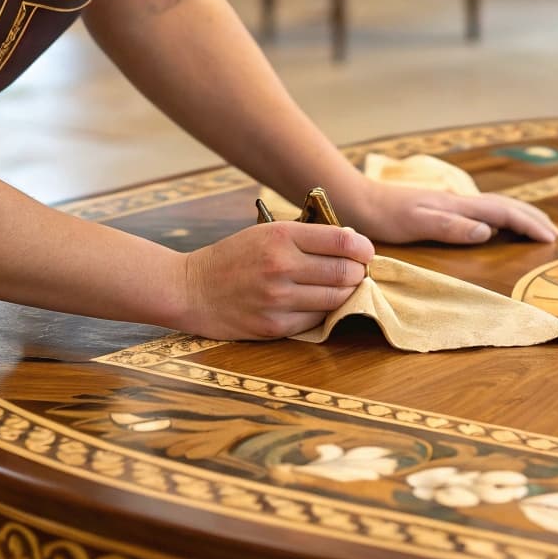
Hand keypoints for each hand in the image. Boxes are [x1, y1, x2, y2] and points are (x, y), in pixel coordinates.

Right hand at [177, 222, 373, 339]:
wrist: (191, 290)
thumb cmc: (232, 257)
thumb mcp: (265, 232)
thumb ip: (305, 237)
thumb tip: (351, 244)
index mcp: (280, 236)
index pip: (341, 240)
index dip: (363, 247)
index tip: (366, 252)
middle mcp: (281, 266)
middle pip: (345, 272)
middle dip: (358, 273)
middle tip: (357, 273)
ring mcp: (278, 299)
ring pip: (336, 299)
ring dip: (346, 294)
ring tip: (342, 288)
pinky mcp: (274, 326)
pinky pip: (317, 321)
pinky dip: (324, 313)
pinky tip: (318, 305)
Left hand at [343, 182, 557, 244]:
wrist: (358, 200)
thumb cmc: (384, 217)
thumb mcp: (416, 224)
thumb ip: (451, 227)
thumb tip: (488, 231)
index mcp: (457, 205)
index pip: (503, 212)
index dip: (528, 224)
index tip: (551, 238)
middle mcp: (457, 202)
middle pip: (505, 205)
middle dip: (531, 217)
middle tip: (554, 232)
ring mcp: (449, 204)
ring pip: (494, 206)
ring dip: (518, 216)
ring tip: (534, 226)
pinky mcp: (440, 209)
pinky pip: (480, 212)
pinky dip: (499, 218)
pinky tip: (494, 226)